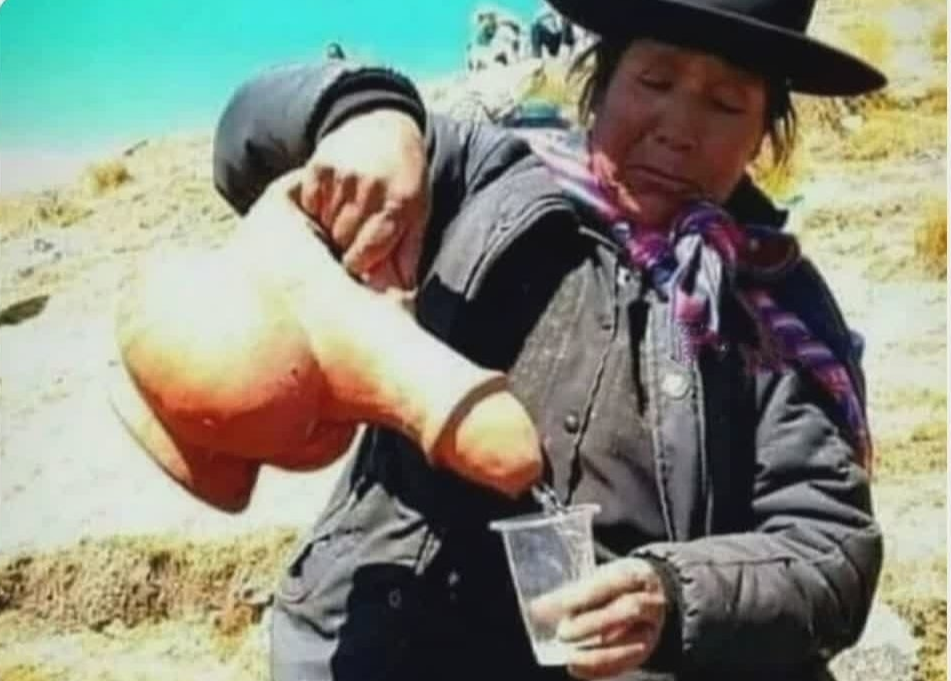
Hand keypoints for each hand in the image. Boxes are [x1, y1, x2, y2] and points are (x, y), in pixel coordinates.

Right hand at [300, 109, 429, 290]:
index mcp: (399, 204)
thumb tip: (402, 293)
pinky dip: (316, 210)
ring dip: (329, 229)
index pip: (367, 251)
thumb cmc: (405, 180)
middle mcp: (371, 188)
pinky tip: (329, 205)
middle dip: (344, 247)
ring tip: (340, 223)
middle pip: (343, 240)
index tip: (354, 267)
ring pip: (323, 225)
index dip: (358, 265)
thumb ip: (408, 253)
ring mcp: (343, 175)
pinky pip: (309, 205)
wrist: (385, 127)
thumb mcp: (418, 213)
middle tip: (347, 243)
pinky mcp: (320, 166)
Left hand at [535, 558, 667, 678]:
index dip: (583, 595)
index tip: (554, 604)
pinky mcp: (648, 649)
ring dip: (598, 652)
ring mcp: (653, 628)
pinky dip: (601, 668)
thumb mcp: (602, 577)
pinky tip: (577, 667)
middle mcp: (652, 601)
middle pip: (626, 611)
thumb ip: (577, 591)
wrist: (653, 595)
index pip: (613, 582)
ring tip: (569, 656)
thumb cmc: (616, 585)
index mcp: (637, 575)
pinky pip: (627, 663)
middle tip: (563, 633)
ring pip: (631, 642)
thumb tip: (540, 608)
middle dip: (592, 624)